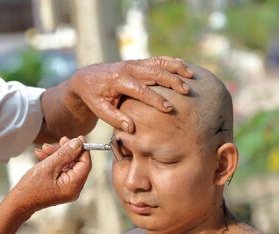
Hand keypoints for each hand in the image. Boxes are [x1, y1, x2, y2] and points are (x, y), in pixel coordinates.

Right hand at [9, 136, 90, 214]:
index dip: (83, 149)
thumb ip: (65, 153)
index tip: (78, 137)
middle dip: (65, 151)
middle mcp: (74, 188)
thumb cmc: (31, 187)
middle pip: (77, 163)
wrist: (19, 202)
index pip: (85, 163)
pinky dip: (54, 162)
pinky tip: (42, 155)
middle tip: (58, 141)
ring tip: (43, 149)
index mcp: (74, 185)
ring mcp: (68, 188)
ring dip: (57, 155)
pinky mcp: (61, 187)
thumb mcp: (48, 166)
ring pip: (68, 165)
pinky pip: (62, 170)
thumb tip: (78, 143)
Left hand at [66, 56, 193, 132]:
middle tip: (187, 91)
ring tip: (192, 76)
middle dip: (172, 81)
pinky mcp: (138, 63)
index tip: (168, 108)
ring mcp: (134, 64)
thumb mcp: (99, 109)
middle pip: (154, 72)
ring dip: (176, 68)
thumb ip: (115, 118)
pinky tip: (185, 67)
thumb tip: (131, 129)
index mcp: (118, 80)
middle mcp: (128, 69)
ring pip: (159, 63)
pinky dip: (172, 62)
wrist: (86, 78)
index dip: (155, 99)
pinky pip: (158, 60)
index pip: (140, 90)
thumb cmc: (93, 97)